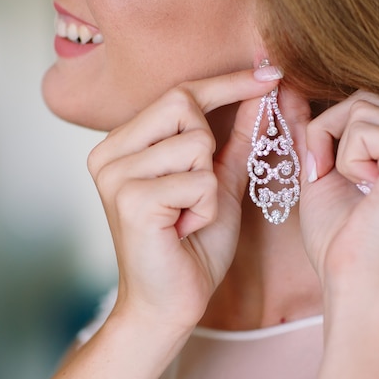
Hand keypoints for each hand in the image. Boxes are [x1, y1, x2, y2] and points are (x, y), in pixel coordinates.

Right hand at [86, 70, 278, 330]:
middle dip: (209, 147)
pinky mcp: (131, 200)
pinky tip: (183, 230)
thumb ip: (234, 141)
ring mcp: (115, 176)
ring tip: (187, 216)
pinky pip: (198, 180)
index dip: (228, 83)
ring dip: (208, 186)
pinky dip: (205, 208)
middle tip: (196, 190)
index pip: (178, 94)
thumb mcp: (216, 185)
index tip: (269, 73)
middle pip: (183, 104)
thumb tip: (260, 97)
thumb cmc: (190, 247)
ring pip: (196, 144)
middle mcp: (108, 154)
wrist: (169, 304)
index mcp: (122, 145)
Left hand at [299, 91, 378, 297]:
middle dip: (330, 138)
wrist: (356, 284)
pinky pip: (362, 127)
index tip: (325, 175)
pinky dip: (346, 161)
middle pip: (364, 100)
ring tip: (355, 190)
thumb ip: (314, 130)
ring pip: (360, 108)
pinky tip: (366, 192)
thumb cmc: (341, 240)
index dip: (332, 135)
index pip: (368, 106)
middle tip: (330, 180)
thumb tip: (289, 90)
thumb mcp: (323, 172)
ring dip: (337, 152)